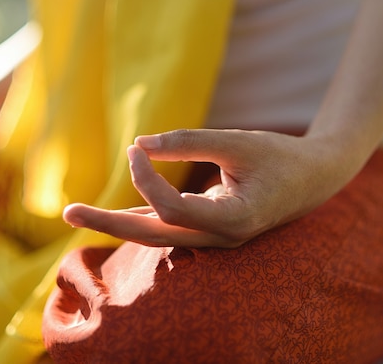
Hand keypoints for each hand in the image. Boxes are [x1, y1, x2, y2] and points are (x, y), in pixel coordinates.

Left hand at [63, 129, 360, 247]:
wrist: (314, 179)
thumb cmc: (281, 157)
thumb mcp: (239, 142)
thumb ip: (190, 142)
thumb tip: (141, 144)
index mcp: (234, 221)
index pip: (173, 208)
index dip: (147, 177)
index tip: (136, 147)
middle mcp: (221, 239)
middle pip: (155, 235)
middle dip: (110, 223)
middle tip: (68, 212)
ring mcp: (215, 239)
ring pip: (159, 235)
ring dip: (119, 223)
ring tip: (77, 214)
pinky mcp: (211, 229)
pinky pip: (170, 226)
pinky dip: (141, 217)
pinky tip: (112, 213)